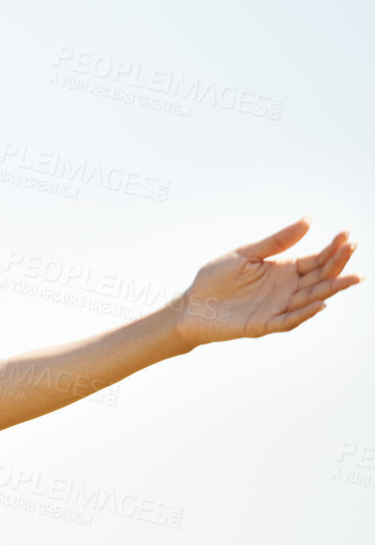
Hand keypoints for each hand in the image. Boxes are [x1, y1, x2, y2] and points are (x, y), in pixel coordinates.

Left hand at [172, 217, 359, 346]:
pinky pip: (288, 320)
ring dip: (331, 289)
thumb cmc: (215, 279)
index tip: (347, 235)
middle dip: (338, 265)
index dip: (332, 249)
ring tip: (352, 278)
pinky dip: (304, 313)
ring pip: (310, 299)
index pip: (316, 260)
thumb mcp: (245, 254)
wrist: (190, 305)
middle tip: (353, 249)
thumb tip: (309, 220)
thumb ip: (277, 241)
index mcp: (283, 270)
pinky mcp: (264, 324)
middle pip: (319, 278)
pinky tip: (319, 303)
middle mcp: (286, 289)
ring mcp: (277, 307)